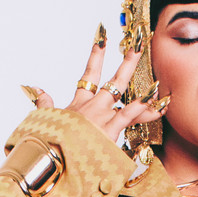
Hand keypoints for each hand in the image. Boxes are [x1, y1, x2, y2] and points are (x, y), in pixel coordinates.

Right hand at [34, 37, 166, 141]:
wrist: (46, 159)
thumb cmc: (47, 143)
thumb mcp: (46, 120)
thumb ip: (45, 103)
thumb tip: (36, 89)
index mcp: (79, 104)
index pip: (89, 74)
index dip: (96, 54)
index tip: (102, 37)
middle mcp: (93, 106)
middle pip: (115, 79)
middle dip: (128, 60)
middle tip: (139, 43)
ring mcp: (102, 116)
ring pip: (126, 97)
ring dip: (145, 87)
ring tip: (160, 81)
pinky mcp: (108, 129)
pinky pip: (129, 115)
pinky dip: (144, 108)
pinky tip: (159, 103)